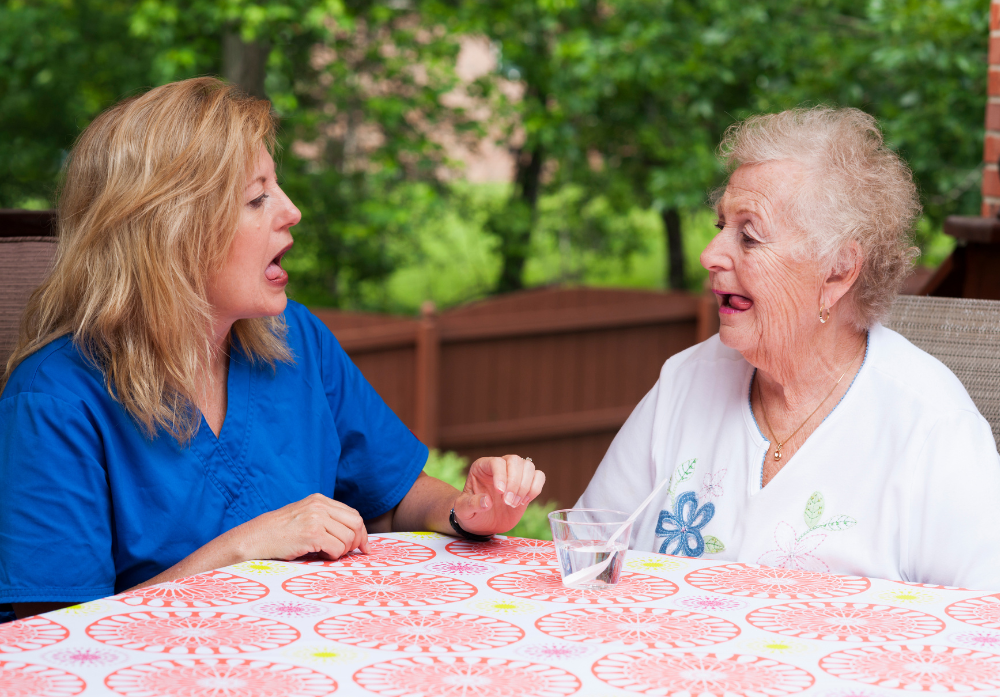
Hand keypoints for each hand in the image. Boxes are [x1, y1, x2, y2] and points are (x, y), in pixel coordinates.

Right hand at [239, 493, 369, 560]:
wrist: (255, 538)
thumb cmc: (279, 532)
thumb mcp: (304, 516)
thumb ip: (326, 519)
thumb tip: (353, 535)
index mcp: (320, 500)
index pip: (353, 514)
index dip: (361, 532)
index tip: (363, 546)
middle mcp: (320, 506)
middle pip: (356, 524)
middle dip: (357, 542)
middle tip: (349, 553)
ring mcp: (316, 519)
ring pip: (348, 538)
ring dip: (341, 551)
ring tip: (326, 553)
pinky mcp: (311, 534)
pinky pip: (337, 548)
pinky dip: (333, 556)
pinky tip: (320, 555)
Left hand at [453, 455, 544, 535]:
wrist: (483, 523)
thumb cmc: (470, 514)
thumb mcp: (463, 511)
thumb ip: (471, 504)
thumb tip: (487, 501)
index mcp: (482, 467)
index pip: (496, 462)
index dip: (501, 475)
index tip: (500, 493)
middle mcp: (500, 466)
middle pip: (515, 460)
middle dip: (514, 482)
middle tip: (508, 502)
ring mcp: (515, 473)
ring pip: (529, 466)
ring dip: (525, 487)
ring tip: (514, 504)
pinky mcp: (527, 484)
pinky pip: (539, 476)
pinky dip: (535, 489)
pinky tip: (524, 501)